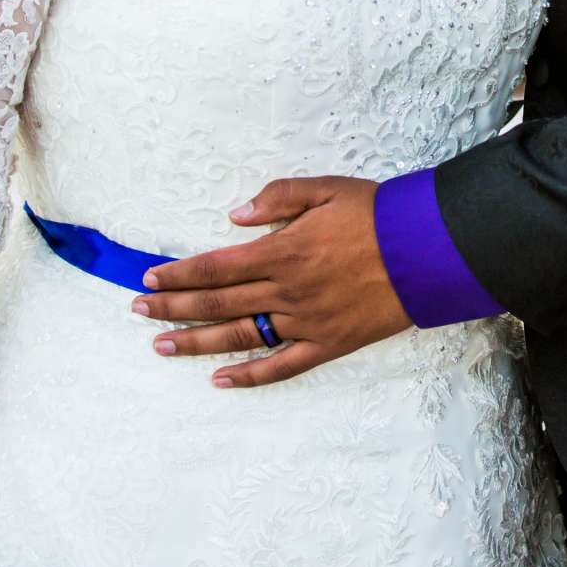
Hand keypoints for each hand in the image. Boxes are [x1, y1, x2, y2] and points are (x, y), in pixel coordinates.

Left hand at [132, 176, 410, 387]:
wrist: (428, 251)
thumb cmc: (378, 214)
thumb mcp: (327, 189)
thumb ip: (278, 198)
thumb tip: (234, 216)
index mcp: (282, 250)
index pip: (216, 266)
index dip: (179, 273)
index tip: (150, 276)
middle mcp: (286, 291)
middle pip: (217, 303)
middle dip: (172, 306)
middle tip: (138, 309)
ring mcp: (305, 322)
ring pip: (239, 336)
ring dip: (195, 341)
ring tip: (160, 344)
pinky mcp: (328, 344)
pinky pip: (282, 366)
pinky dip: (250, 375)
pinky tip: (220, 378)